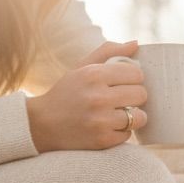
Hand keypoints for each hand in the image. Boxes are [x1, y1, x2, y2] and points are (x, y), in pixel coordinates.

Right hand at [25, 41, 148, 152]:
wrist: (42, 125)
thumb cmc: (67, 93)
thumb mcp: (81, 68)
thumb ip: (108, 52)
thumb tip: (136, 43)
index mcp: (93, 75)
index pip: (136, 73)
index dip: (133, 78)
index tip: (123, 82)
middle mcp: (97, 97)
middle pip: (141, 94)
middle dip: (134, 96)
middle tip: (120, 98)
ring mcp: (100, 120)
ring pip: (140, 116)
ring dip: (132, 116)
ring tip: (117, 113)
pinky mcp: (103, 139)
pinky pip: (129, 134)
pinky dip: (121, 131)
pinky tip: (107, 126)